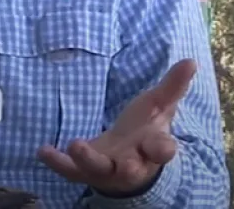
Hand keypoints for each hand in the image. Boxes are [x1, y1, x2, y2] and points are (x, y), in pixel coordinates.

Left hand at [36, 59, 196, 195]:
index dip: (163, 149)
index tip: (165, 147)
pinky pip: (69, 170)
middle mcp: (131, 163)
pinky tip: (43, 150)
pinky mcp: (84, 171)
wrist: (127, 159)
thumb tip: (190, 61)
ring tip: (75, 145)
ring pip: (98, 169)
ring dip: (87, 159)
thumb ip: (173, 87)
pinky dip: (56, 162)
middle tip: (124, 162)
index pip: (161, 150)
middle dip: (128, 166)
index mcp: (152, 148)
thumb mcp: (159, 107)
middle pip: (131, 168)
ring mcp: (106, 170)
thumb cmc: (145, 131)